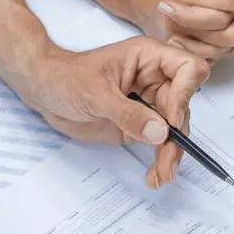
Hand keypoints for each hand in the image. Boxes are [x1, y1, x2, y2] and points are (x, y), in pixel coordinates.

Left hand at [15, 36, 210, 186]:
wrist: (45, 91)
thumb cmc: (66, 78)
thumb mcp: (95, 94)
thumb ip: (127, 113)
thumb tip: (160, 133)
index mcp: (148, 57)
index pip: (188, 68)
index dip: (186, 93)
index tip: (171, 120)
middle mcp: (155, 79)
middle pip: (185, 106)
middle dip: (177, 135)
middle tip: (165, 160)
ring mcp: (149, 103)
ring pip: (175, 129)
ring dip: (171, 154)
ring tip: (160, 176)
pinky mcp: (140, 124)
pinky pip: (160, 143)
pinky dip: (160, 160)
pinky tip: (154, 176)